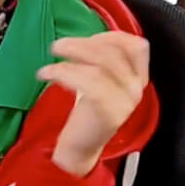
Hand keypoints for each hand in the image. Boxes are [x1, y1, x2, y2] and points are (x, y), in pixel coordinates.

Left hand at [37, 32, 149, 176]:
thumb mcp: (99, 83)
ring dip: (70, 57)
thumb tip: (81, 40)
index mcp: (137, 79)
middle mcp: (136, 89)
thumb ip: (100, 63)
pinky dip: (63, 73)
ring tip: (49, 61)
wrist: (81, 148)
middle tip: (58, 46)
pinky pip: (87, 82)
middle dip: (83, 44)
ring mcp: (124, 101)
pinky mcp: (108, 111)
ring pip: (100, 66)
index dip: (112, 37)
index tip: (88, 38)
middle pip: (114, 53)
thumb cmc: (87, 112)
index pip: (138, 47)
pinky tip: (46, 74)